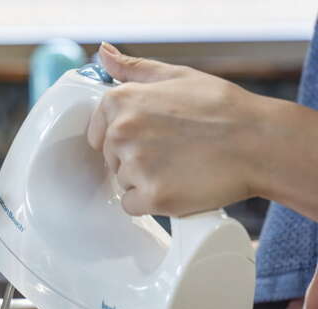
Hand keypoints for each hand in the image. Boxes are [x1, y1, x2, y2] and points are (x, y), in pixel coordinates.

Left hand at [87, 42, 272, 216]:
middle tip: (173, 150)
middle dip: (135, 159)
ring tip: (180, 165)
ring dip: (145, 180)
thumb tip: (103, 55)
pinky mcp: (151, 196)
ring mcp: (135, 166)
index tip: (146, 138)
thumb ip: (134, 69)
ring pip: (124, 182)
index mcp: (120, 102)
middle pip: (111, 159)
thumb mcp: (176, 76)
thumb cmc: (222, 109)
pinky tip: (177, 185)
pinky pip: (133, 206)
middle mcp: (121, 133)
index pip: (96, 133)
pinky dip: (152, 202)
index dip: (122, 138)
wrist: (259, 143)